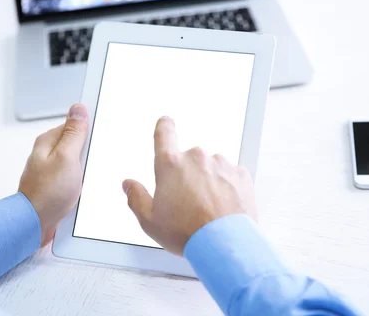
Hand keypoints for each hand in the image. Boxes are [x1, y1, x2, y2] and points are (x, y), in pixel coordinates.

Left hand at [19, 104, 88, 246]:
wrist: (34, 224)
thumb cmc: (47, 194)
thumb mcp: (67, 157)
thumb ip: (74, 133)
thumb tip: (78, 110)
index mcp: (48, 142)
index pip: (73, 124)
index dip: (89, 130)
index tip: (97, 138)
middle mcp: (47, 154)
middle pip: (76, 144)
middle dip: (88, 152)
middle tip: (90, 163)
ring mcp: (51, 170)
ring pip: (77, 162)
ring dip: (85, 169)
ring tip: (85, 179)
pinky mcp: (55, 185)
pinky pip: (74, 177)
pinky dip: (80, 181)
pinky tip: (82, 189)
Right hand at [122, 116, 256, 255]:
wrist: (225, 244)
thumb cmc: (186, 233)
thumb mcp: (150, 221)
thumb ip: (136, 197)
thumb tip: (128, 184)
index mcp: (170, 165)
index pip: (164, 133)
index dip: (164, 126)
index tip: (165, 123)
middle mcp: (196, 157)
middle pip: (189, 158)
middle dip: (188, 174)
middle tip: (189, 201)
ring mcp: (220, 163)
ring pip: (211, 167)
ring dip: (209, 180)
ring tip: (209, 207)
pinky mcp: (240, 173)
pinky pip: (230, 175)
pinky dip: (227, 187)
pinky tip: (223, 206)